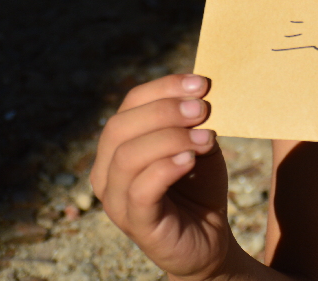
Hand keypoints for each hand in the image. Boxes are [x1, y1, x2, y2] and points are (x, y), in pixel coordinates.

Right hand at [91, 74, 232, 280]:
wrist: (209, 235)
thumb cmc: (199, 185)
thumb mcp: (200, 144)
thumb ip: (196, 121)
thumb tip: (201, 93)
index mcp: (121, 143)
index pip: (130, 102)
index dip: (165, 87)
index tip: (202, 83)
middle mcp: (108, 169)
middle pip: (121, 126)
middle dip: (165, 111)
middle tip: (203, 109)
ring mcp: (116, 198)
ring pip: (126, 156)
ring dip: (170, 138)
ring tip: (206, 138)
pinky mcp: (136, 223)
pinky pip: (139, 190)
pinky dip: (165, 168)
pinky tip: (190, 160)